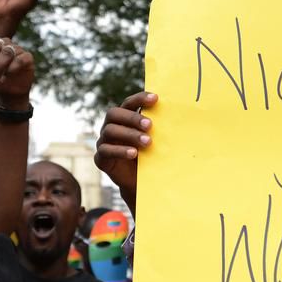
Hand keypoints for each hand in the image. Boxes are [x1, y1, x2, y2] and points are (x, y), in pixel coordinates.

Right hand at [94, 91, 156, 214]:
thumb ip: (160, 128)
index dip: (140, 99)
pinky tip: (134, 153)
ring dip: (130, 134)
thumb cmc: (150, 156)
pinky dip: (120, 151)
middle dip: (132, 118)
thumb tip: (180, 114)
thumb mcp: (156, 141)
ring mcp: (103, 141)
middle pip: (114, 113)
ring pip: (110, 131)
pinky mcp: (101, 158)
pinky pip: (106, 150)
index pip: (129, 103)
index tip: (156, 98)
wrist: (140, 182)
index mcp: (124, 118)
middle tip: (150, 125)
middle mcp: (111, 126)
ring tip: (147, 142)